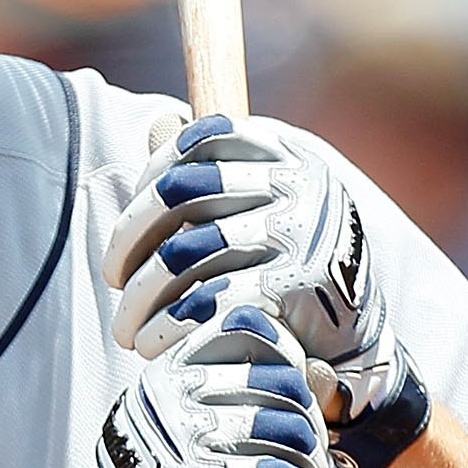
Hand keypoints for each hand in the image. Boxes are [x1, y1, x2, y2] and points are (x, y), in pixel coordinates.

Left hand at [102, 115, 410, 435]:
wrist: (354, 332)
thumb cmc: (290, 259)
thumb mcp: (268, 200)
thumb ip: (218, 168)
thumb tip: (161, 123)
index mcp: (286, 153)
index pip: (199, 139)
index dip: (152, 174)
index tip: (132, 221)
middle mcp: (294, 182)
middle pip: (178, 191)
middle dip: (128, 238)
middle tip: (113, 277)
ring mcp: (295, 230)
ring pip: (182, 253)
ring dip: (140, 297)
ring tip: (126, 328)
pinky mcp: (293, 282)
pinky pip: (208, 299)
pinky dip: (169, 325)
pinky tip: (154, 344)